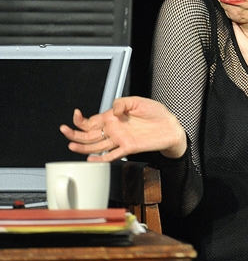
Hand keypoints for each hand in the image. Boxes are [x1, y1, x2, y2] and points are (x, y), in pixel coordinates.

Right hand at [60, 96, 186, 161]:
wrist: (170, 127)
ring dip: (83, 146)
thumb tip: (112, 110)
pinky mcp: (128, 148)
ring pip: (97, 146)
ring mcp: (120, 140)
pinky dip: (100, 158)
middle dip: (75, 133)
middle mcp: (114, 130)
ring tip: (72, 145)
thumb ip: (122, 103)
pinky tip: (90, 159)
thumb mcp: (138, 101)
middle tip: (64, 131)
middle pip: (90, 135)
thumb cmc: (156, 113)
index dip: (81, 120)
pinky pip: (112, 155)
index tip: (75, 116)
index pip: (92, 120)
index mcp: (114, 118)